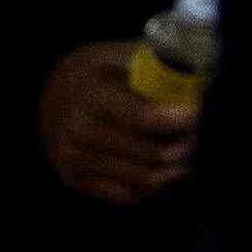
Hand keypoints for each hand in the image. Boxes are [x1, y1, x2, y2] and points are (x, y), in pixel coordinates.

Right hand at [36, 48, 200, 205]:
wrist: (48, 96)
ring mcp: (74, 160)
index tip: (202, 114)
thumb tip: (195, 70)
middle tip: (203, 138)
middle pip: (149, 154)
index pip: (143, 117)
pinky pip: (126, 196)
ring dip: (173, 171)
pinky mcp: (75, 181)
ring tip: (189, 155)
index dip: (179, 119)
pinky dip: (151, 187)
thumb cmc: (94, 72)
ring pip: (142, 180)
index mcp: (89, 93)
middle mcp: (78, 130)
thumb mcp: (115, 55)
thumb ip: (149, 62)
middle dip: (184, 148)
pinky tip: (163, 170)